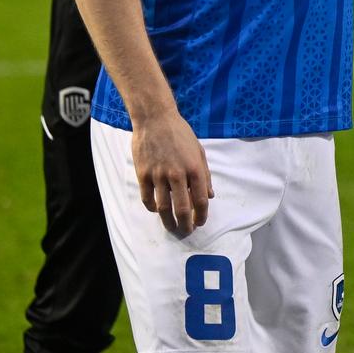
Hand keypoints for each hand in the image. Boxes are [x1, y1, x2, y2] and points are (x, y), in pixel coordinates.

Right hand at [132, 112, 212, 234]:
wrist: (156, 120)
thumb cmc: (181, 134)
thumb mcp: (199, 152)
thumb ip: (205, 175)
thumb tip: (210, 195)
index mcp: (195, 169)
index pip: (201, 200)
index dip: (202, 215)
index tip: (200, 223)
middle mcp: (178, 175)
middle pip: (182, 208)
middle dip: (186, 224)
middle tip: (186, 232)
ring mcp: (158, 175)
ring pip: (163, 207)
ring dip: (168, 221)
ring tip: (172, 228)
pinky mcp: (143, 174)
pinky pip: (147, 198)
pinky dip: (152, 208)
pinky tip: (156, 210)